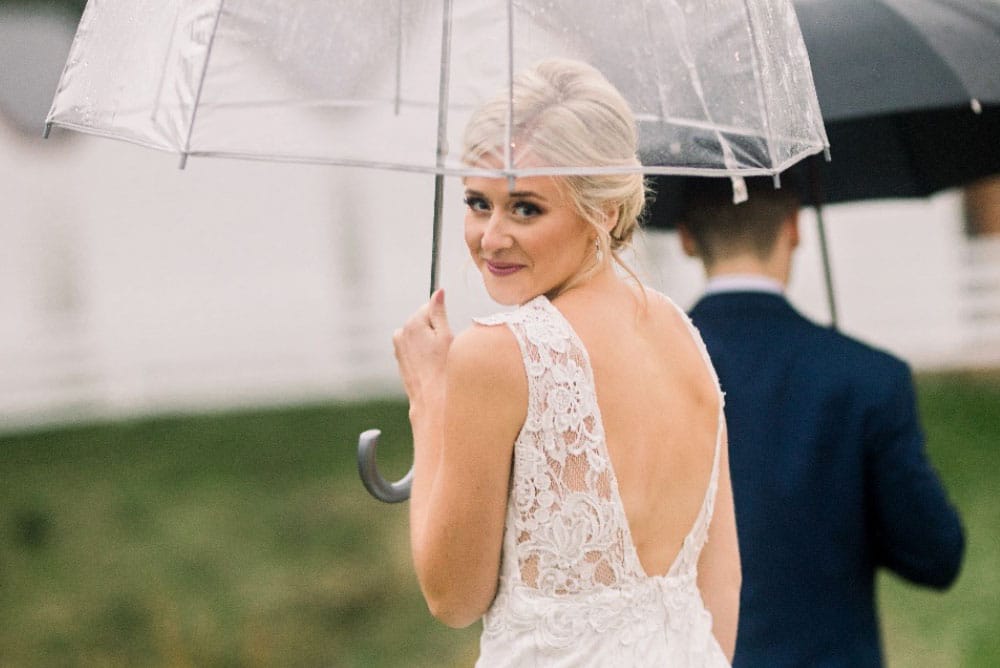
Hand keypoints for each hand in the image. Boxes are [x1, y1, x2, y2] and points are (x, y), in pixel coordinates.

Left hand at [393, 289, 452, 409]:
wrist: (431, 400)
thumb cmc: (442, 370)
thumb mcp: (446, 336)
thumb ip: (439, 311)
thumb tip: (438, 291)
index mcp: (412, 324)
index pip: (431, 308)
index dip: (442, 320)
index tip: (447, 335)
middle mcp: (401, 333)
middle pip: (424, 321)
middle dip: (435, 331)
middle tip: (444, 350)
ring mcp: (398, 347)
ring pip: (420, 336)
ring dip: (429, 343)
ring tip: (437, 360)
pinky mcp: (400, 359)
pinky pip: (415, 349)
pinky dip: (423, 354)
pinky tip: (430, 366)